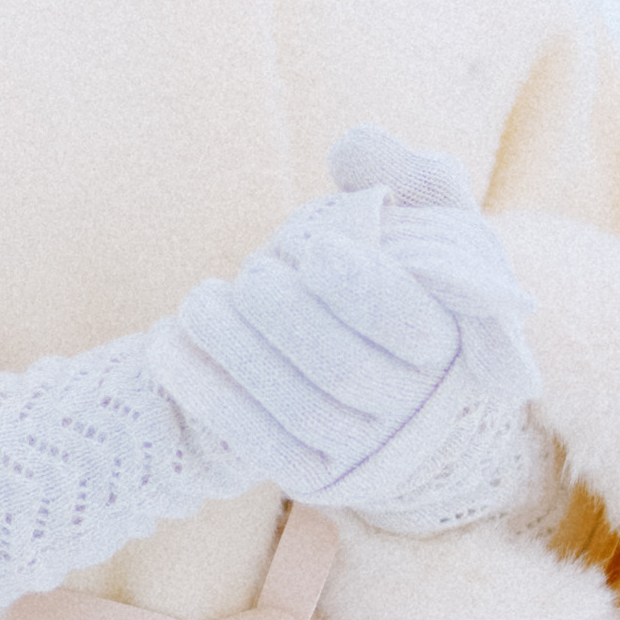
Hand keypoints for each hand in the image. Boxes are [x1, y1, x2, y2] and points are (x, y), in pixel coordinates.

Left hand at [148, 131, 541, 510]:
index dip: (358, 289)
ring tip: (198, 301)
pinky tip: (166, 344)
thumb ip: (406, 173)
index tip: (317, 249)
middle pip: (342, 370)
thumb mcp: (430, 221)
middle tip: (251, 272)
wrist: (408, 386)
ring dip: (234, 351)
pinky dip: (203, 392)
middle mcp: (417, 409)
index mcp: (453, 340)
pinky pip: (255, 442)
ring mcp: (366, 451)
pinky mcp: (315, 474)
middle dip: (282, 316)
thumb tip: (351, 145)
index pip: (407, 325)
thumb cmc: (409, 280)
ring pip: (296, 409)